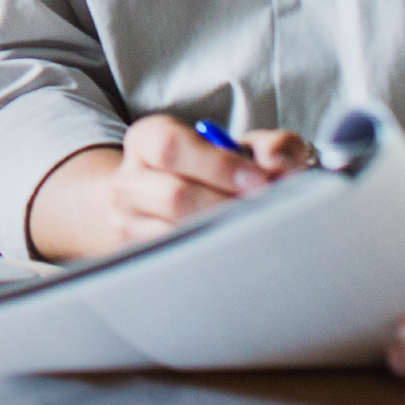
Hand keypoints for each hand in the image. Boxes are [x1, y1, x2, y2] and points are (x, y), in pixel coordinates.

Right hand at [27, 117, 314, 258]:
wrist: (180, 200)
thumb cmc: (219, 174)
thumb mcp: (246, 149)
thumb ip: (274, 147)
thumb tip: (278, 164)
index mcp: (147, 141)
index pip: (169, 146)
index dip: (217, 164)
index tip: (259, 180)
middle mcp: (128, 182)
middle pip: (173, 196)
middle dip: (226, 205)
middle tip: (263, 210)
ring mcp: (127, 223)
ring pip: (176, 234)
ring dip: (223, 235)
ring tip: (251, 229)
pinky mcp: (137, 257)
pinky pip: (178, 263)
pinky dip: (215, 259)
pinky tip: (234, 250)